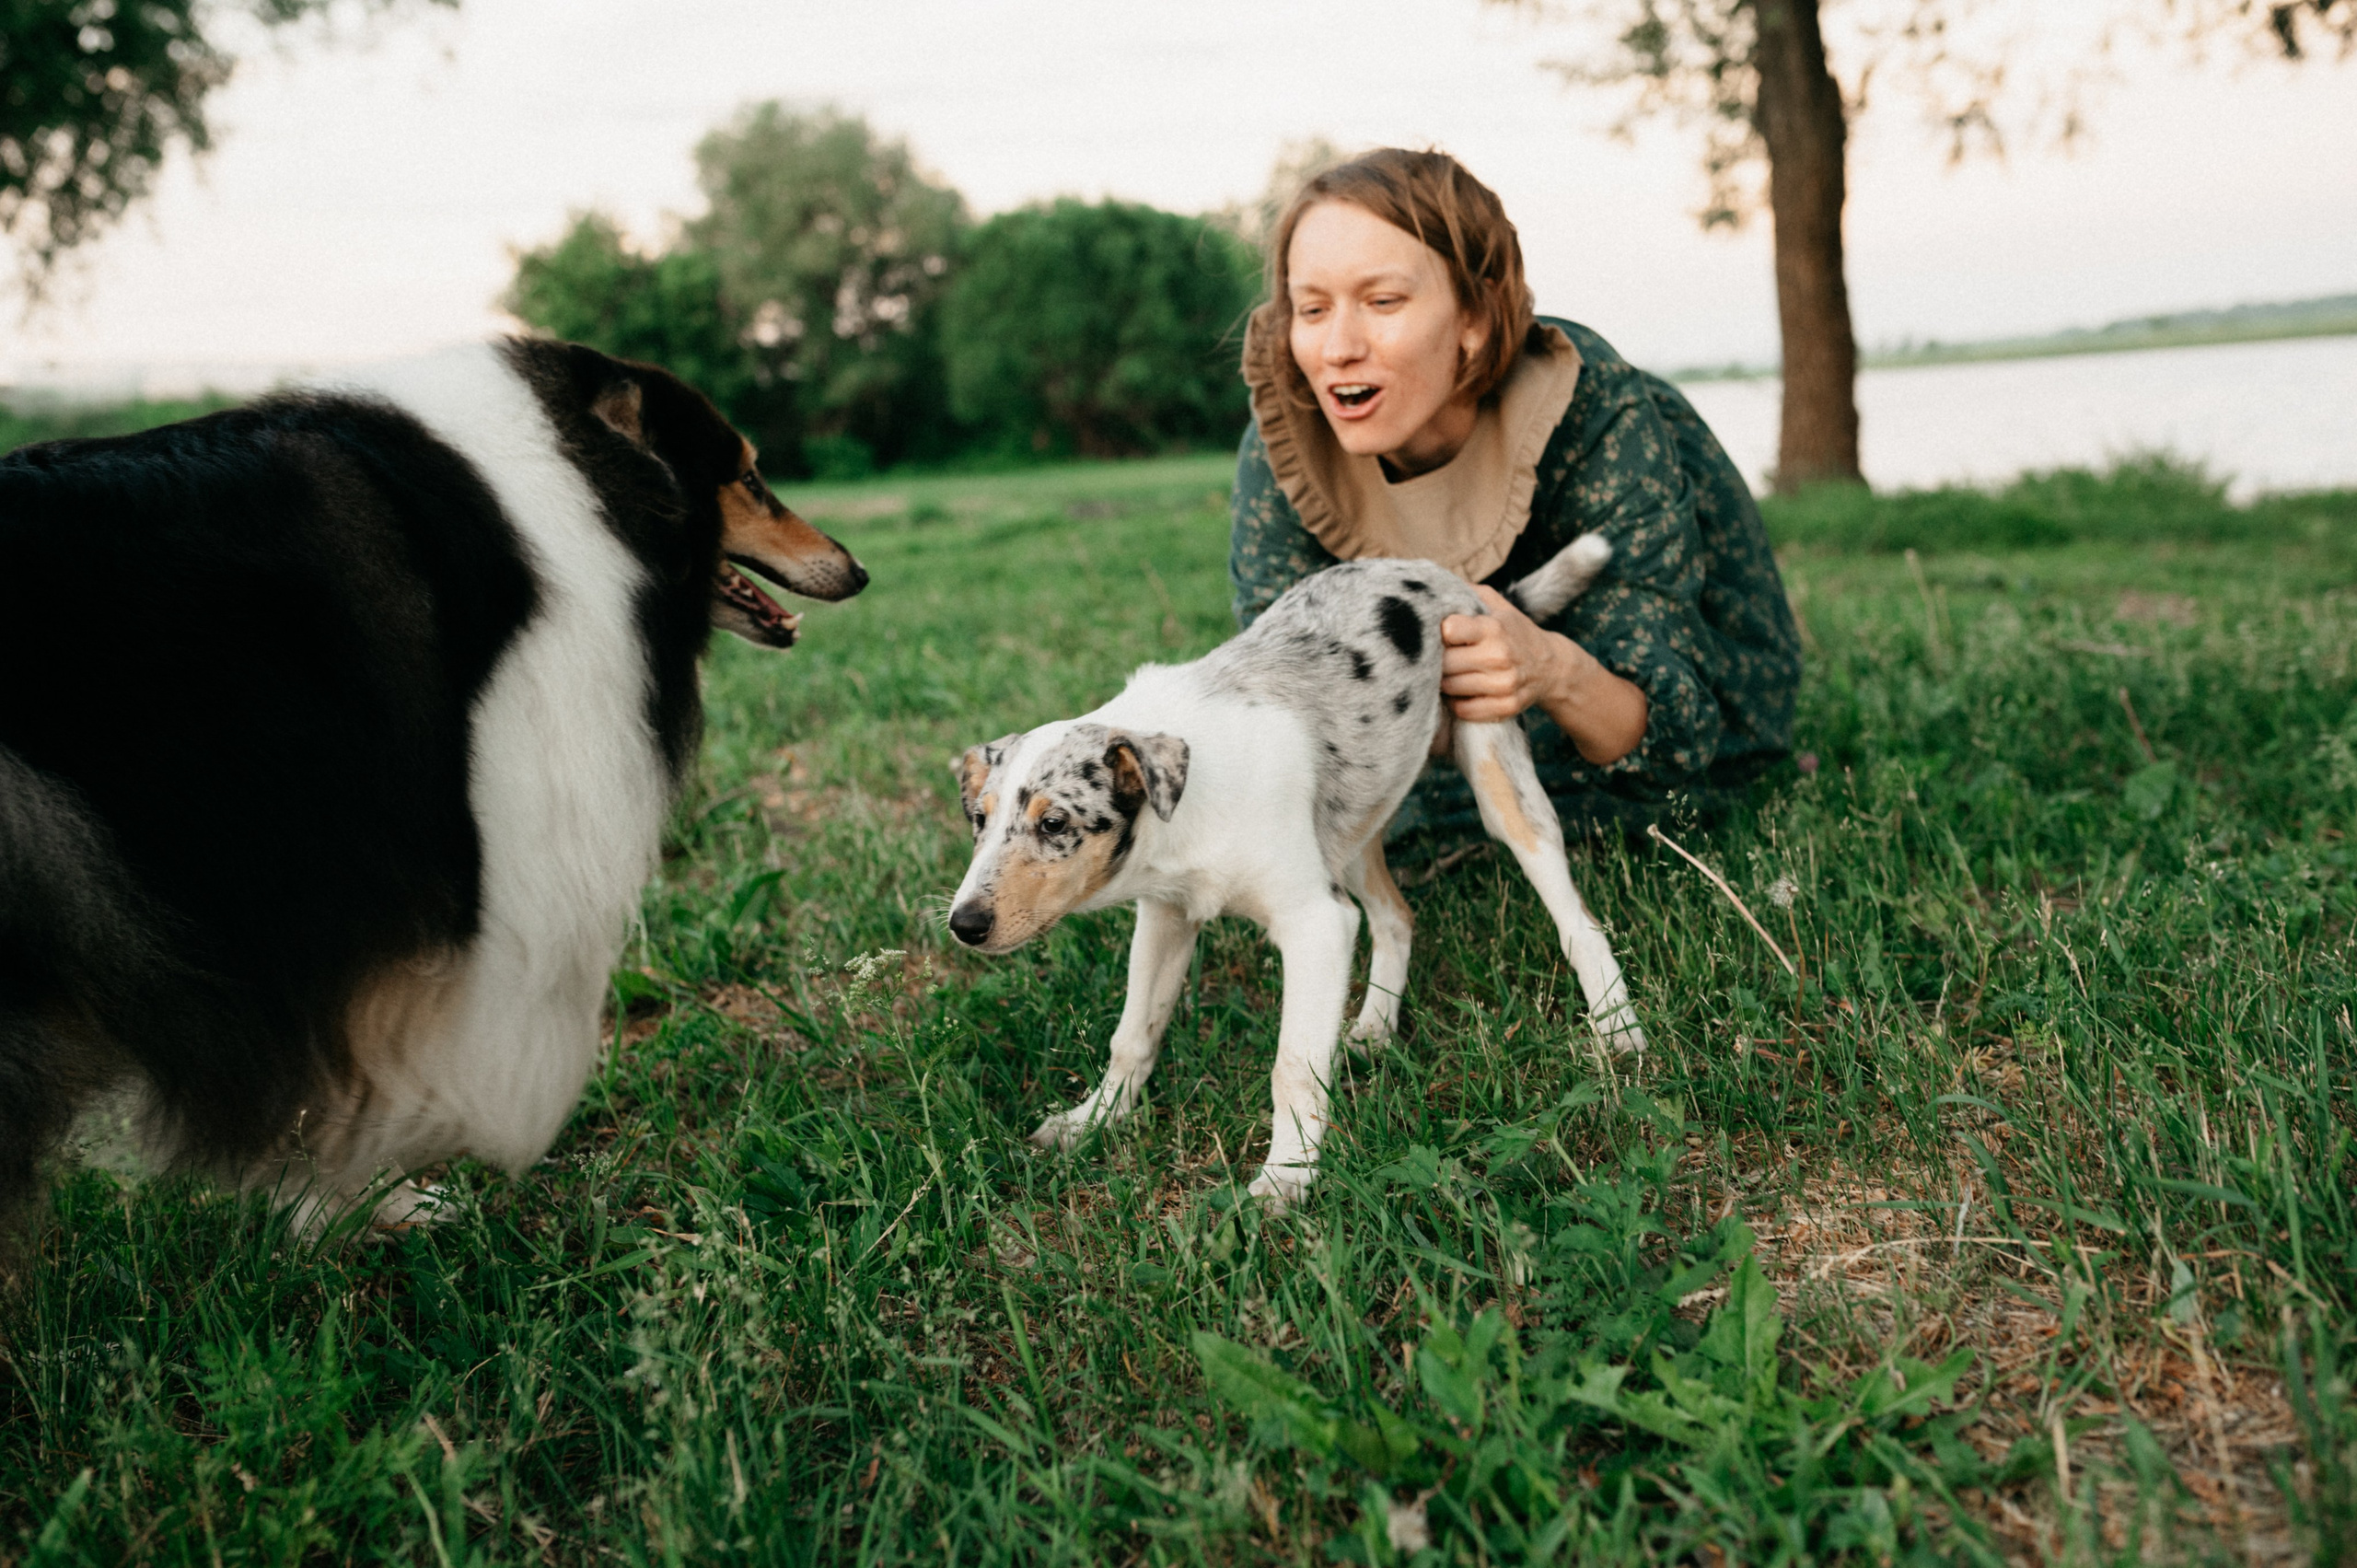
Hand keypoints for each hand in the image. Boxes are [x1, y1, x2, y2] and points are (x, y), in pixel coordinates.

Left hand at [1438, 586, 1650, 765]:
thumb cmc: (1515, 632)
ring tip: (1449, 673)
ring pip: (1450, 688)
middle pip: (1444, 663)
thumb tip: (1435, 584)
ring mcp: (1503, 685)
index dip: (1439, 631)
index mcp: (1494, 628)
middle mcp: (1499, 657)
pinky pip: (1463, 710)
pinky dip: (1456, 702)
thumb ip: (1469, 592)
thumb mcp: (1499, 606)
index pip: (1449, 629)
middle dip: (1437, 660)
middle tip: (1439, 657)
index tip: (1444, 633)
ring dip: (1443, 682)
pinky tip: (1461, 691)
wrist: (1551, 666)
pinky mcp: (1505, 707)